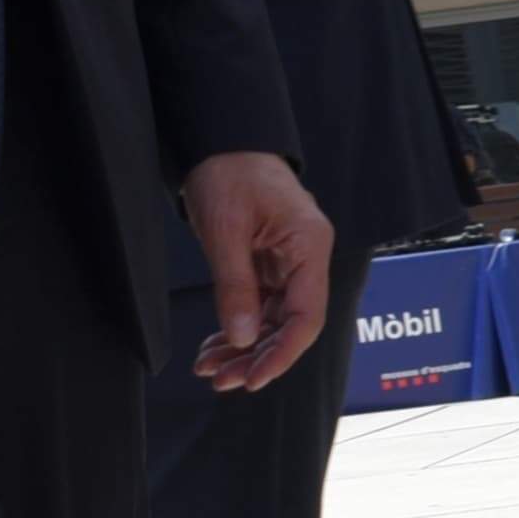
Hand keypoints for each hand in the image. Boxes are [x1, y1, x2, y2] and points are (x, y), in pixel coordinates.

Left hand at [182, 151, 332, 393]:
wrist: (220, 137)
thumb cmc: (228, 170)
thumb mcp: (225, 229)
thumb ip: (236, 286)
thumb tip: (244, 339)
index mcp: (308, 246)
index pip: (307, 316)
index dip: (282, 354)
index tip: (253, 379)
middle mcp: (305, 258)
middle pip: (291, 324)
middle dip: (256, 357)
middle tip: (220, 380)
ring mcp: (287, 261)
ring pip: (273, 320)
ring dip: (243, 348)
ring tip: (209, 369)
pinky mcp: (267, 262)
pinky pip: (259, 305)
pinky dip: (237, 328)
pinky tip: (214, 346)